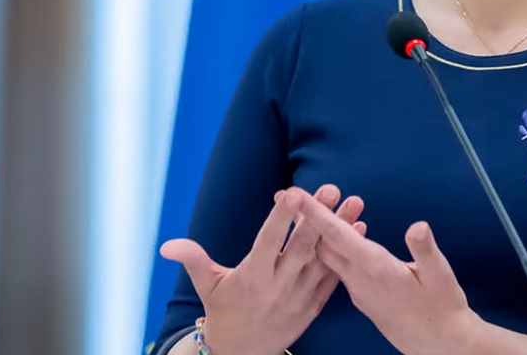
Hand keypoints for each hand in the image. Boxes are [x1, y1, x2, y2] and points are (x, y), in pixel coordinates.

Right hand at [160, 184, 365, 354]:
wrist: (242, 354)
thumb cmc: (223, 312)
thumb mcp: (207, 287)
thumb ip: (194, 260)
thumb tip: (167, 245)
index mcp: (252, 277)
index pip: (269, 242)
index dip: (281, 218)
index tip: (293, 193)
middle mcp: (278, 285)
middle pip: (302, 246)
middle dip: (318, 216)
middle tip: (330, 188)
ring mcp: (299, 296)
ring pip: (323, 259)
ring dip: (340, 231)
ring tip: (354, 203)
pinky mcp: (313, 304)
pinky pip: (333, 276)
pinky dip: (346, 254)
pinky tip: (359, 229)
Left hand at [296, 193, 482, 354]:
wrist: (438, 345)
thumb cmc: (443, 309)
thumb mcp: (441, 277)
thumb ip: (426, 250)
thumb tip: (417, 226)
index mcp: (375, 268)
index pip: (337, 236)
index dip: (315, 213)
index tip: (295, 194)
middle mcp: (359, 279)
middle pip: (322, 245)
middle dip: (307, 219)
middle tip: (293, 195)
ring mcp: (358, 290)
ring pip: (329, 257)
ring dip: (320, 232)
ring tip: (312, 209)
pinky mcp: (363, 297)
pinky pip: (339, 267)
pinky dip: (334, 247)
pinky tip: (339, 237)